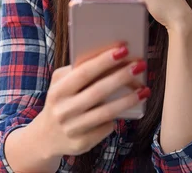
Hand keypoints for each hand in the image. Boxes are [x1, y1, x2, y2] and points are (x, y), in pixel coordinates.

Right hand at [33, 44, 150, 157]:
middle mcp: (64, 110)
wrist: (46, 137)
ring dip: (128, 100)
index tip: (123, 49)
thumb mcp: (61, 84)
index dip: (104, 60)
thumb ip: (78, 71)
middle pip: (98, 91)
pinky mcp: (82, 143)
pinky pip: (106, 127)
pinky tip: (129, 109)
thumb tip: (110, 57)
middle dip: (121, 77)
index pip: (83, 73)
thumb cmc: (61, 101)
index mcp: (58, 91)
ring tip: (145, 90)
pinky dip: (118, 117)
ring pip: (106, 112)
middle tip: (140, 65)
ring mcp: (72, 128)